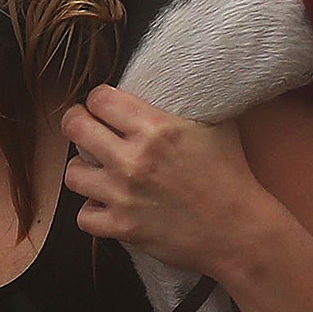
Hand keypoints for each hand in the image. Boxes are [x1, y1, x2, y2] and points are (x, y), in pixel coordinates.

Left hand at [61, 85, 268, 274]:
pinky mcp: (122, 228)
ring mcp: (124, 195)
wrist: (239, 231)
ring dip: (84, 170)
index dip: (98, 100)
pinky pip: (83, 216)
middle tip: (86, 130)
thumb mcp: (214, 125)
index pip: (99, 98)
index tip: (103, 108)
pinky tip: (109, 205)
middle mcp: (134, 159)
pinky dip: (93, 211)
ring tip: (99, 171)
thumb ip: (182, 104)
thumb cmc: (232, 176)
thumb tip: (169, 80)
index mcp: (156, 128)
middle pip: (74, 128)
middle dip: (77, 124)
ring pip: (72, 173)